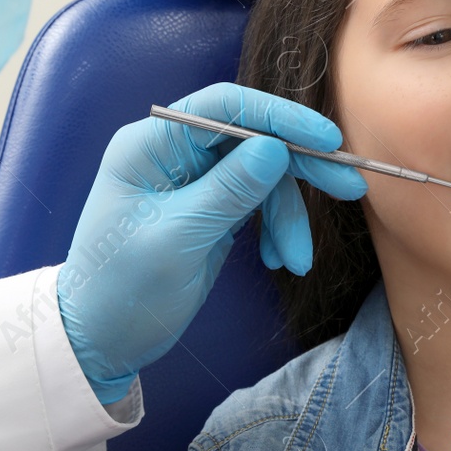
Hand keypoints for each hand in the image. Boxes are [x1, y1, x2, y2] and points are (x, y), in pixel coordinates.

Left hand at [58, 83, 366, 402]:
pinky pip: (259, 204)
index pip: (224, 109)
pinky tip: (279, 260)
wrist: (100, 342)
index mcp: (151, 146)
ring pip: (264, 175)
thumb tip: (275, 148)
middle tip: (350, 189)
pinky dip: (276, 230)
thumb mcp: (178, 240)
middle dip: (300, 168)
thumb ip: (229, 191)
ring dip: (288, 215)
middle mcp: (173, 153)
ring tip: (298, 261)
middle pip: (253, 139)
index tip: (327, 141)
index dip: (280, 118)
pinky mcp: (211, 208)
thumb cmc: (122, 291)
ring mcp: (194, 181)